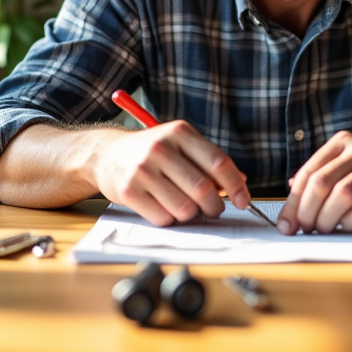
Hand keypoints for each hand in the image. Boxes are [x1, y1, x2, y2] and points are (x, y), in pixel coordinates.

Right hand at [91, 121, 249, 226]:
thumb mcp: (180, 144)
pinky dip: (170, 219)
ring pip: (185, 208)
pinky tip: (163, 207)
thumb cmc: (151, 151)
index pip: (218, 162)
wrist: (106, 154)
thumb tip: (241, 182)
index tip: (245, 200)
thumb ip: (209, 160)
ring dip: (191, 215)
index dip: (236, 185)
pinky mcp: (129, 191)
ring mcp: (143, 170)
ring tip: (184, 206)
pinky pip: (163, 218)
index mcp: (180, 133)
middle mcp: (161, 148)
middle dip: (215, 206)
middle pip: (203, 189)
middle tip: (214, 210)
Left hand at [276, 131, 351, 234]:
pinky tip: (348, 225)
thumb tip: (291, 194)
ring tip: (324, 228)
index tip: (285, 224)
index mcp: (343, 143)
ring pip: (342, 195)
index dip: (293, 202)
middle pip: (322, 183)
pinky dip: (350, 222)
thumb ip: (322, 173)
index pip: (309, 172)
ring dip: (327, 219)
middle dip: (307, 212)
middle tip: (304, 229)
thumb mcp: (349, 162)